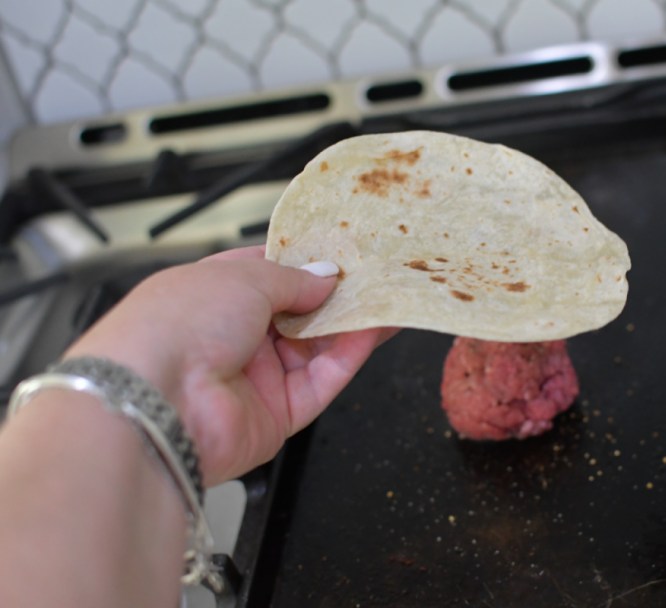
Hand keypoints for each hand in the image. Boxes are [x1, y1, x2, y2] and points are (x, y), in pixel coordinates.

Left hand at [64, 245, 392, 485]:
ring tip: (388, 297)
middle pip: (298, 313)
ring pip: (316, 348)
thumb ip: (293, 278)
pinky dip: (349, 355)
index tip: (344, 251)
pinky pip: (322, 381)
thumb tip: (327, 276)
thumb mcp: (241, 278)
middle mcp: (232, 336)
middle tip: (376, 275)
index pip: (267, 274)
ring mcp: (255, 378)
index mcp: (211, 294)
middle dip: (336, 295)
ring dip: (351, 323)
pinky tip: (374, 329)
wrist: (155, 402)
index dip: (306, 263)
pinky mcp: (277, 415)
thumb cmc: (178, 324)